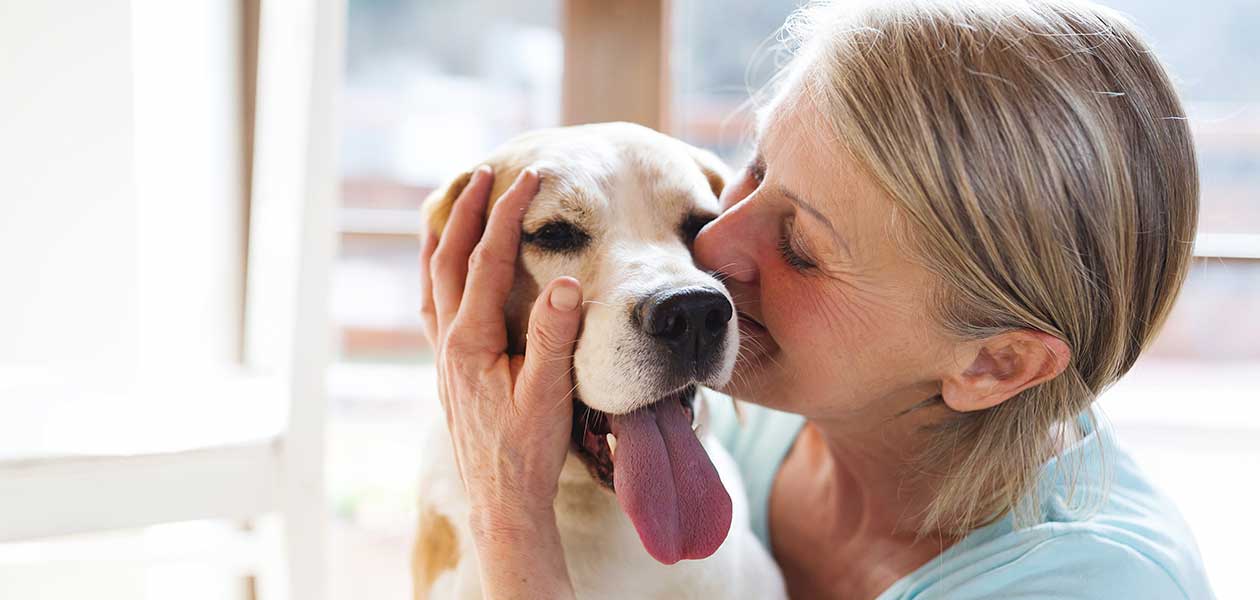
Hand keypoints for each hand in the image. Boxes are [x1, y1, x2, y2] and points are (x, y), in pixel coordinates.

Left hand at [419, 166, 579, 597]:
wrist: (501, 501)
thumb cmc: (528, 450)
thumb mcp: (549, 394)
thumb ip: (553, 337)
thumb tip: (563, 281)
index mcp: (470, 341)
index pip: (487, 260)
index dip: (508, 215)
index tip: (531, 179)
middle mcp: (448, 342)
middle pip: (447, 258)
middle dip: (466, 211)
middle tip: (485, 173)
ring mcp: (444, 356)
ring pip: (432, 279)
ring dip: (442, 236)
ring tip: (452, 203)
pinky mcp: (449, 370)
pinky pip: (433, 305)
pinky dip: (437, 272)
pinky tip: (444, 270)